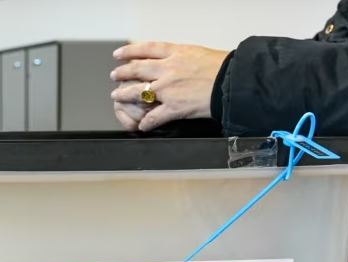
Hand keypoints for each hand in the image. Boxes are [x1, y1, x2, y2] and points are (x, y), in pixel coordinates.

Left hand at [110, 42, 227, 131]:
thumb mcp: (198, 53)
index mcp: (175, 53)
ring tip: (117, 96)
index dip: (129, 51)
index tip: (119, 54)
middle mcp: (168, 69)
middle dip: (122, 72)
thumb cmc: (222, 67)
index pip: (146, 49)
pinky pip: (153, 117)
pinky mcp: (174, 107)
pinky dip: (145, 122)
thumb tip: (173, 59)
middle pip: (137, 69)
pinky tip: (140, 125)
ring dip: (124, 95)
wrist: (233, 82)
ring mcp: (168, 89)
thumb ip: (182, 57)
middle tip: (115, 75)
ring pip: (138, 91)